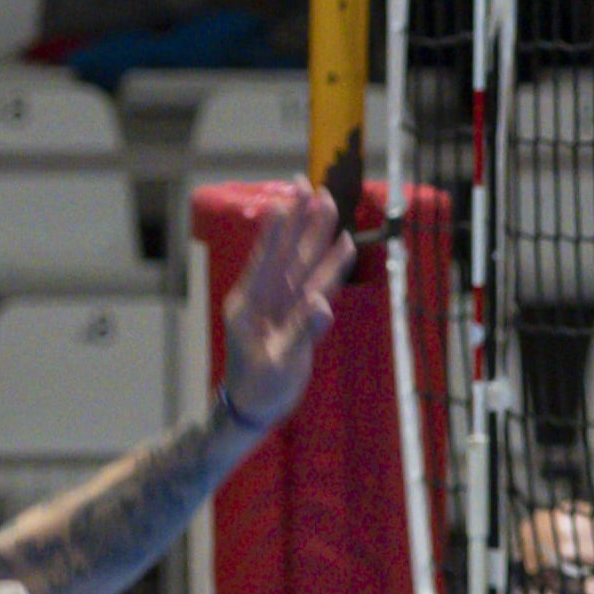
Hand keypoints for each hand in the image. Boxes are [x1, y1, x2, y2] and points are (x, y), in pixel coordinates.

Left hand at [218, 178, 357, 431]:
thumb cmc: (258, 390)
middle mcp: (266, 296)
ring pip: (305, 262)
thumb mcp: (277, 364)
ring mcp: (283, 303)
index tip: (284, 199)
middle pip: (288, 250)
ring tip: (328, 202)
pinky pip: (318, 284)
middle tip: (309, 184)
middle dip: (299, 218)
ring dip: (316, 234)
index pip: (267, 258)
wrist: (254, 409)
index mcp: (250, 304)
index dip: (278, 229)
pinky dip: (332, 265)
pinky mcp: (299, 314)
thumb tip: (322, 303)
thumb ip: (300, 332)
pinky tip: (344, 245)